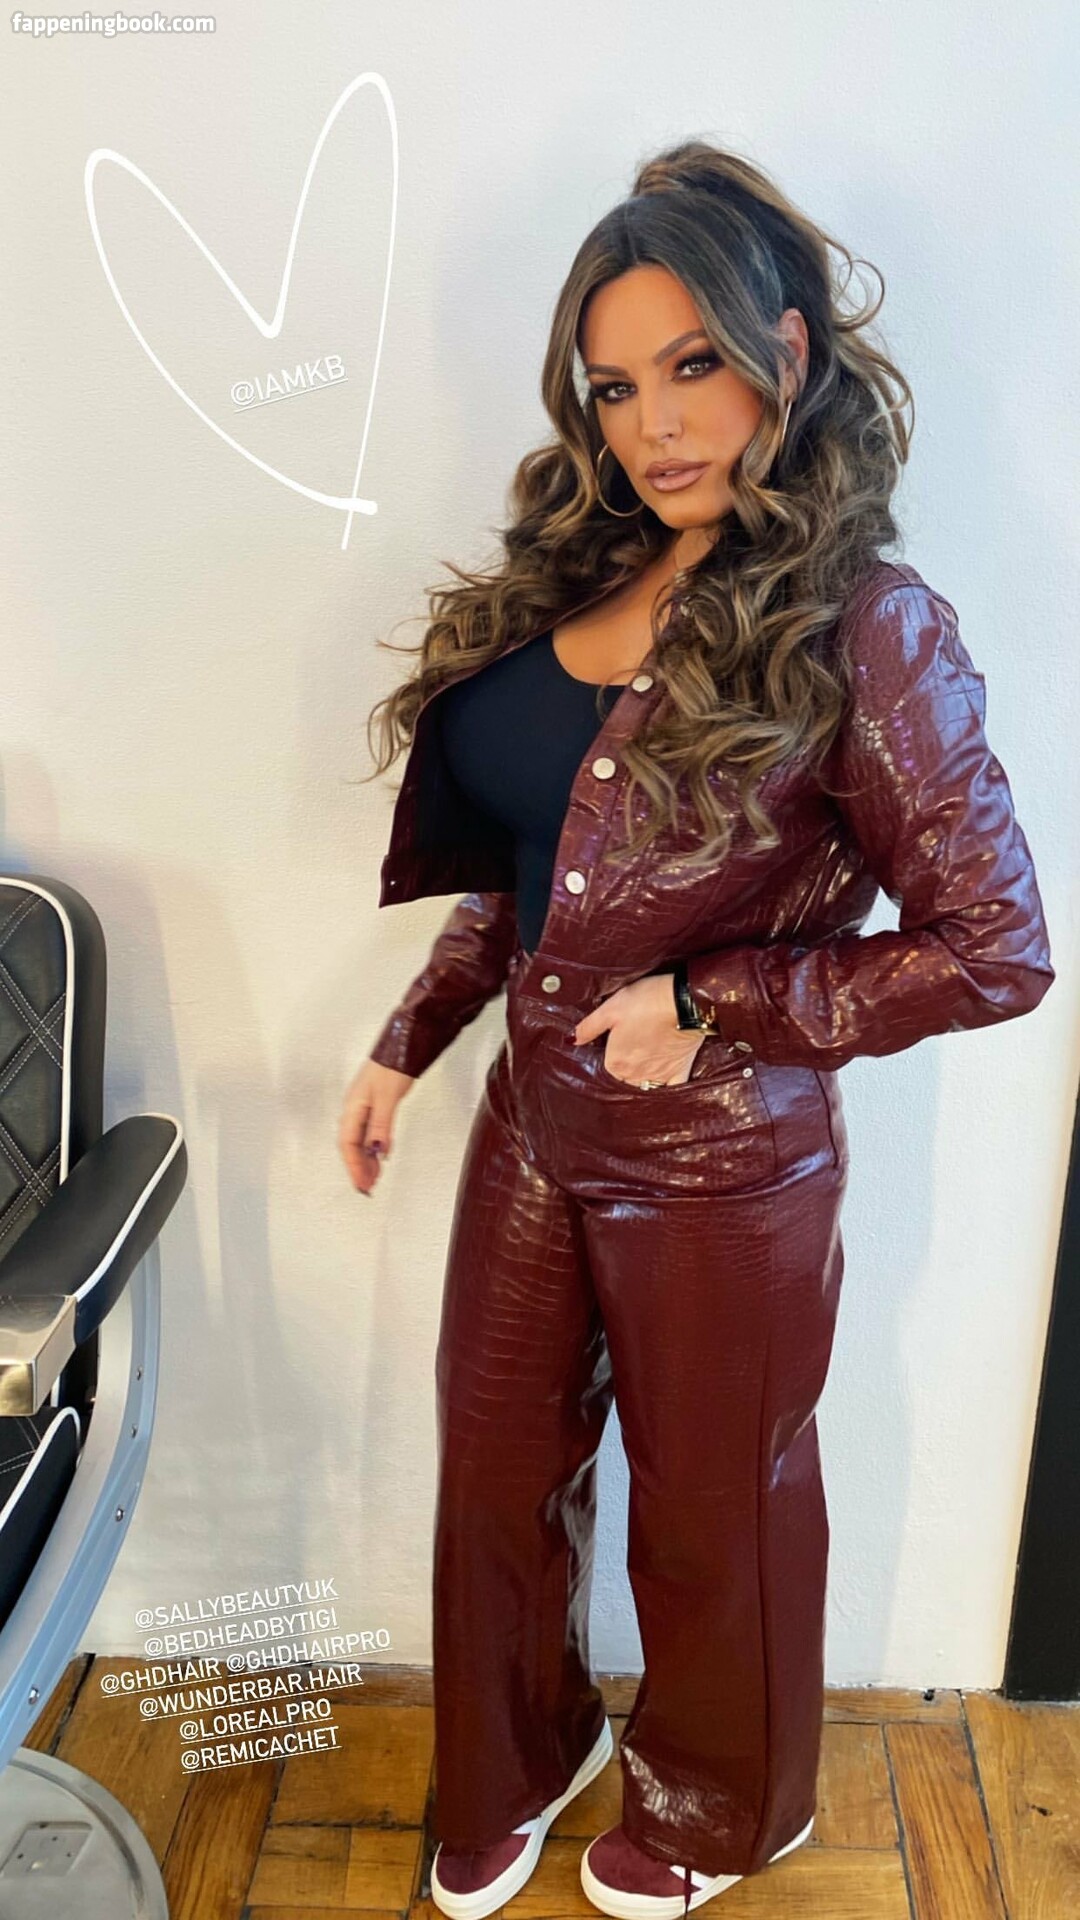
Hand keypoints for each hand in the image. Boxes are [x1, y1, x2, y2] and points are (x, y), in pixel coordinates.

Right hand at [339, 1057, 415, 1195]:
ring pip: (360, 1140)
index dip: (354, 1166)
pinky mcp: (374, 1103)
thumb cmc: (392, 1065)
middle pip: (351, 1145)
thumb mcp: (387, 1098)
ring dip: (366, 1159)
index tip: (362, 1184)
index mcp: (352, 1108)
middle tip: (369, 1186)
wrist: (402, 1045)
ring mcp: (363, 1106)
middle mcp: (354, 1109)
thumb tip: (378, 1152)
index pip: (348, 1145)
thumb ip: (381, 1126)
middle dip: (358, 1167)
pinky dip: (373, 1147)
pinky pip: (369, 1131)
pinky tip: (381, 1155)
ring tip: (375, 1176)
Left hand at [571, 972, 705, 1086]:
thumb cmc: (645, 1001)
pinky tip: (664, 1084)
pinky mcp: (679, 1072)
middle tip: (630, 1055)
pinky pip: (670, 1090)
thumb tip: (572, 1040)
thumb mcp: (610, 1009)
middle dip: (624, 1073)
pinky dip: (666, 1090)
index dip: (607, 1060)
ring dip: (641, 1082)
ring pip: (645, 1088)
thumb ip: (589, 1027)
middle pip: (624, 1082)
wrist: (684, 1002)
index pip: (605, 1071)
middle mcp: (635, 1075)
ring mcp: (658, 1076)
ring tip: (644, 1066)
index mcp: (615, 1063)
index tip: (612, 1049)